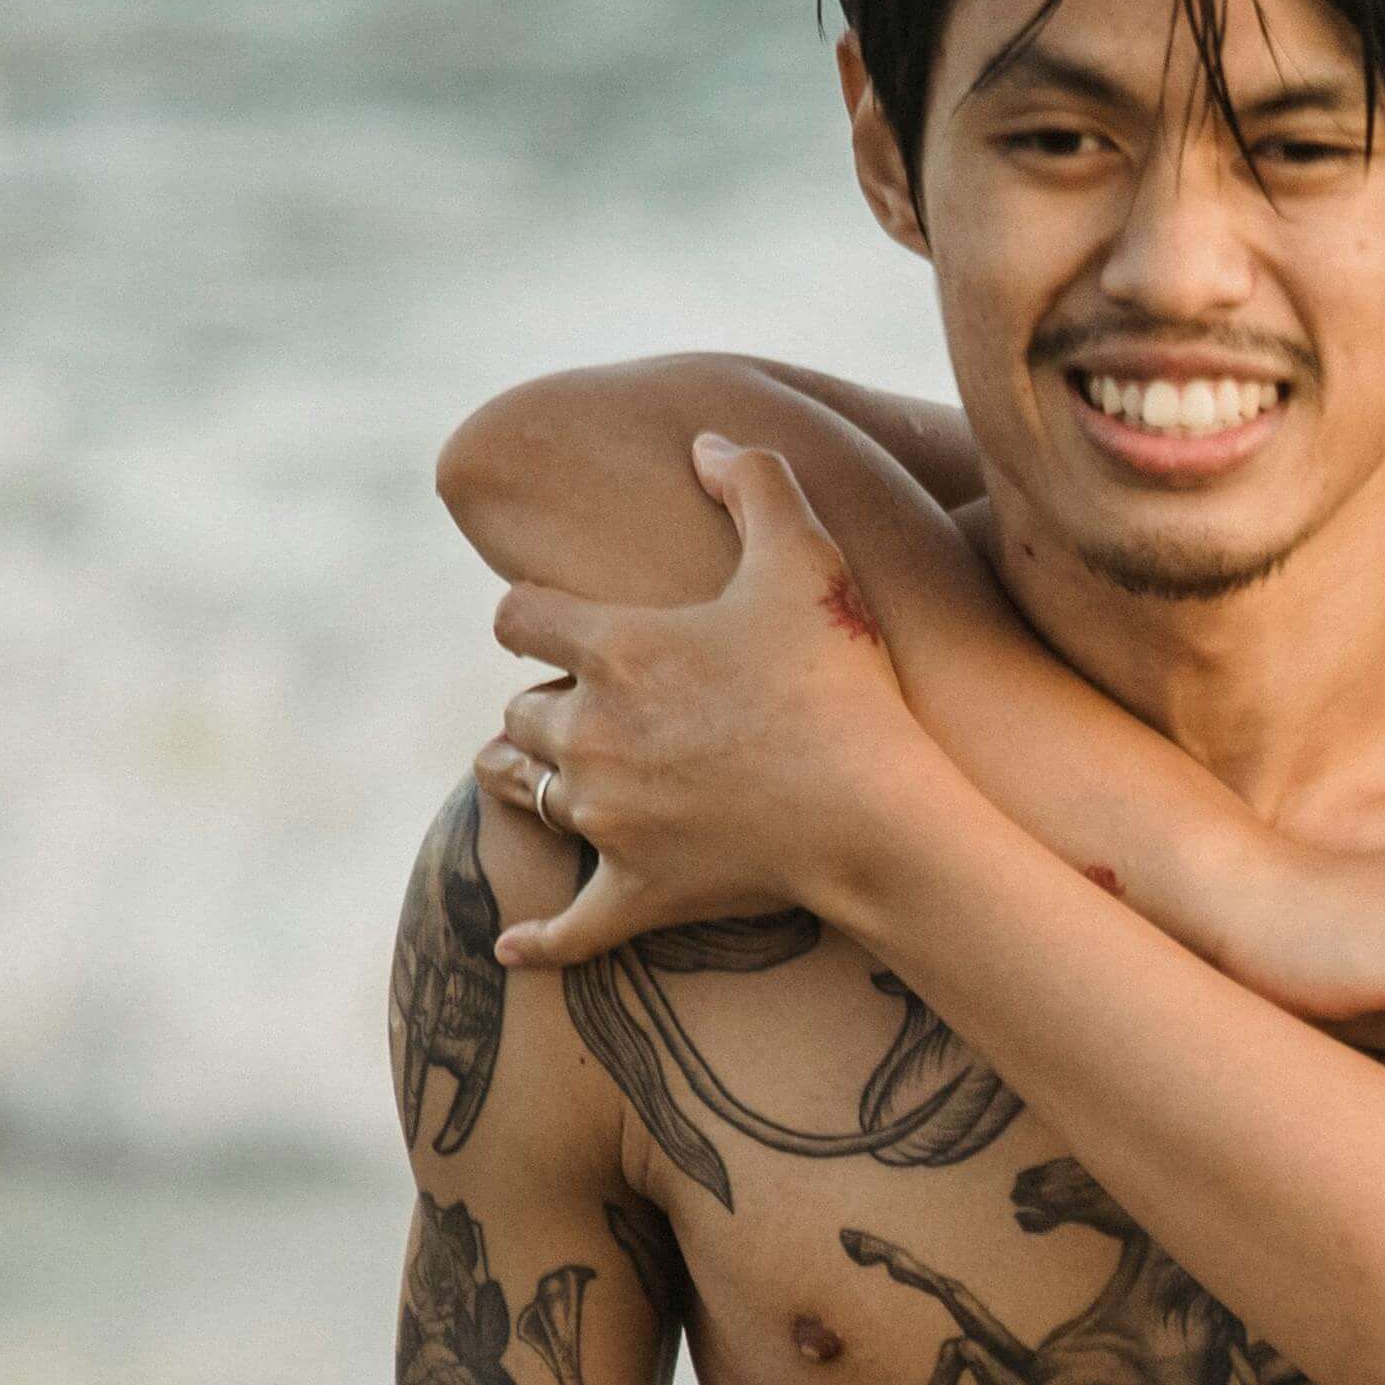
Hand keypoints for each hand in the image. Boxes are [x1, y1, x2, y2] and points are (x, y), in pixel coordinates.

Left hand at [480, 434, 951, 968]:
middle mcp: (591, 733)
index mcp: (614, 650)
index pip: (516, 615)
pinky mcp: (637, 890)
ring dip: (527, 776)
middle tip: (581, 700)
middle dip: (543, 698)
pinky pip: (568, 926)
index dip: (526, 610)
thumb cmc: (842, 682)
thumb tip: (703, 440)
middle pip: (520, 708)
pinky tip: (508, 945)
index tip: (547, 617)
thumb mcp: (808, 557)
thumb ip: (755, 481)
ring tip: (530, 771)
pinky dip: (539, 938)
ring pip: (529, 791)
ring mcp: (609, 818)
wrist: (876, 812)